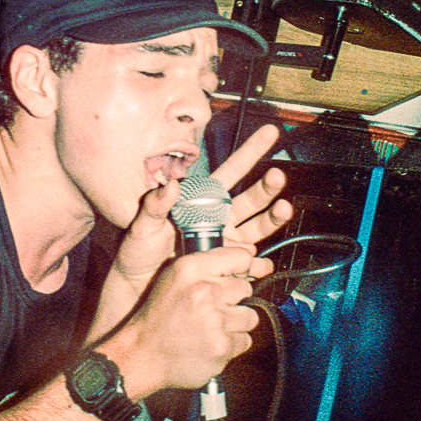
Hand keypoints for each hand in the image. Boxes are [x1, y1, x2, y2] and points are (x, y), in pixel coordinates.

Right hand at [107, 241, 262, 395]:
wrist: (143, 355)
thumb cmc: (159, 317)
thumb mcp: (174, 278)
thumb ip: (206, 266)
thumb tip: (247, 260)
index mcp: (190, 269)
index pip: (241, 257)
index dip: (241, 268)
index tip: (236, 276)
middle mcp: (204, 291)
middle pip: (246, 288)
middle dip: (233, 299)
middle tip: (211, 309)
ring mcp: (214, 320)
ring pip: (249, 316)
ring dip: (235, 324)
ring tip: (211, 327)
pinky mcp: (222, 346)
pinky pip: (245, 340)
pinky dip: (232, 344)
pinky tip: (211, 343)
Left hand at [111, 122, 292, 287]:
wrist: (138, 286)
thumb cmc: (138, 252)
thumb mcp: (142, 224)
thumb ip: (154, 205)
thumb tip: (170, 186)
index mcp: (201, 201)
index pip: (232, 171)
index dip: (250, 152)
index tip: (269, 133)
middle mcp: (219, 218)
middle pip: (251, 199)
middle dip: (267, 187)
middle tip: (277, 176)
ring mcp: (226, 242)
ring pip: (257, 227)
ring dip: (272, 218)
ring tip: (283, 209)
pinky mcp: (227, 266)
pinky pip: (249, 264)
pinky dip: (258, 264)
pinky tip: (262, 262)